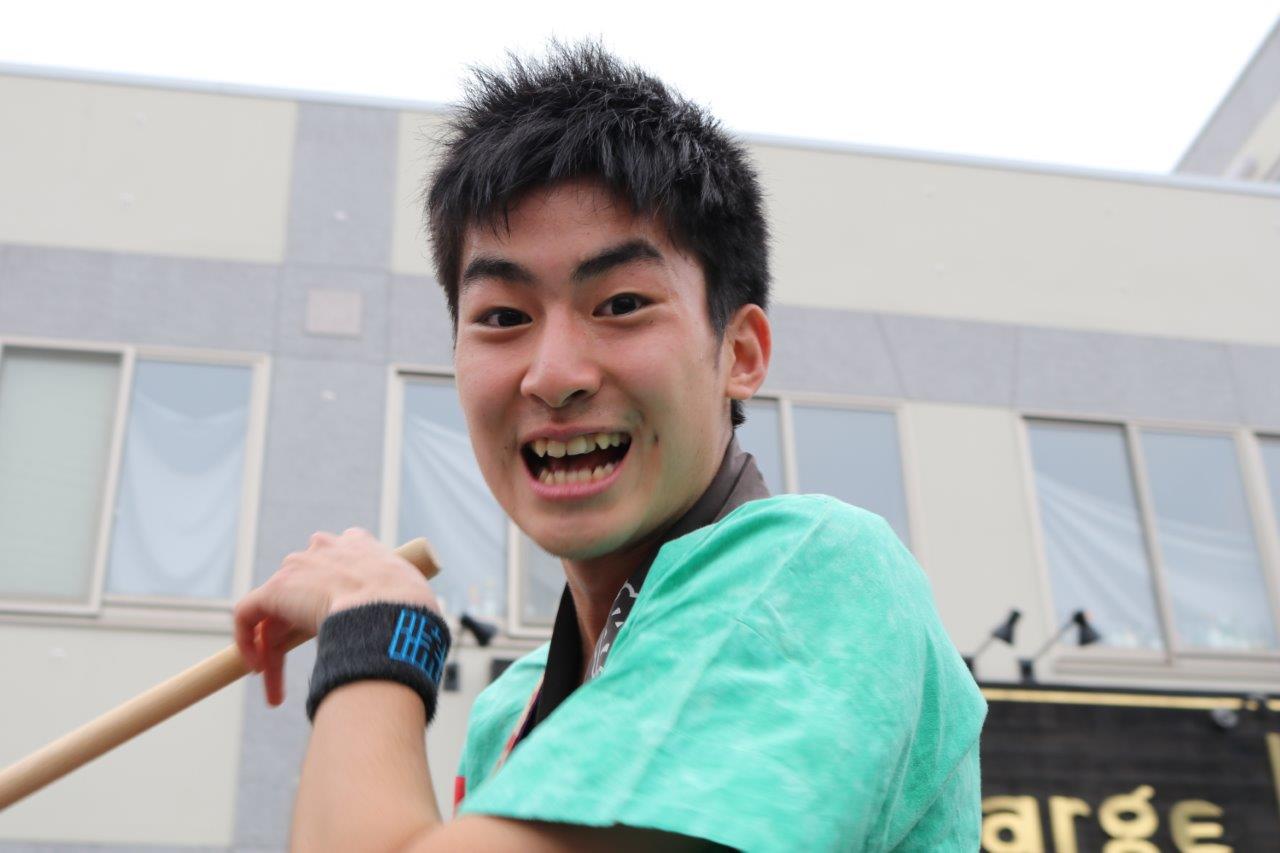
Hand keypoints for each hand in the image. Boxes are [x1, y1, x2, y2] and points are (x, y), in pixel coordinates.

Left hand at [233, 527, 440, 705]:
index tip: (336, 622)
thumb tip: (417, 634)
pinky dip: (246, 643)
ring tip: (278, 690)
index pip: (335, 563)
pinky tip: (259, 671)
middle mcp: (324, 548)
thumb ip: (402, 603)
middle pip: (302, 589)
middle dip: (298, 626)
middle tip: (305, 662)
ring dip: (274, 649)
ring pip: (275, 611)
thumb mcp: (412, 594)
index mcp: (359, 545)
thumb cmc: (412, 608)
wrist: (392, 609)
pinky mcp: (274, 589)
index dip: (331, 594)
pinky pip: (247, 615)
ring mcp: (298, 567)